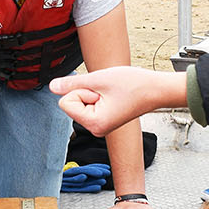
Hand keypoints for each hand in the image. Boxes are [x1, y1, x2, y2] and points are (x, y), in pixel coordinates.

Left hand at [50, 68, 186, 136]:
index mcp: (94, 123)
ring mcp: (99, 126)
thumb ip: (72, 83)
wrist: (155, 89)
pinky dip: (97, 96)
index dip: (80, 90)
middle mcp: (96, 129)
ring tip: (112, 93)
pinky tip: (113, 96)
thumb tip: (52, 87)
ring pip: (80, 103)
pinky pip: (88, 104)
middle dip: (86, 92)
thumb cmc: (134, 85)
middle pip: (71, 103)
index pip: (65, 102)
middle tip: (108, 92)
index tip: (100, 92)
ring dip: (93, 93)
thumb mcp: (98, 79)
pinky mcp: (103, 120)